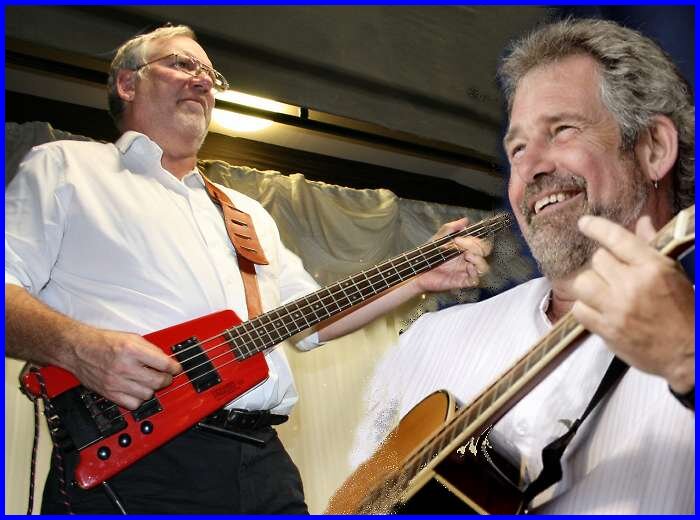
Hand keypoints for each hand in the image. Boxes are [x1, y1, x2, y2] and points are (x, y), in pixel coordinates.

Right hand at [68, 327, 181, 409]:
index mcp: (131, 349)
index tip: (176, 368)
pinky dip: (138, 399)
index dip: (174, 367)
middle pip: (158, 381)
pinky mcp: (109, 393)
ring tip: (149, 382)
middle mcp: (124, 366)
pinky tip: (136, 390)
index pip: (163, 363)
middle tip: (166, 376)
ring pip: (147, 394)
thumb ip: (150, 349)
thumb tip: (166, 361)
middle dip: (166, 379)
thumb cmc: (103, 342)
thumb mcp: (131, 338)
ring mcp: (116, 382)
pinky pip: (133, 404)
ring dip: (152, 389)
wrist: (78, 349)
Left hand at [415, 218, 492, 292]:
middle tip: (461, 246)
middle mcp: (467, 259)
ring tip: (468, 256)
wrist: (418, 269)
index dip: (474, 240)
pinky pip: (475, 280)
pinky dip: (475, 274)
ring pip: (484, 267)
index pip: (480, 243)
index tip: (458, 239)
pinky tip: (468, 268)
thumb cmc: (427, 254)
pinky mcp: (461, 281)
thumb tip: (465, 220)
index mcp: (464, 248)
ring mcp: (465, 271)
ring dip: (479, 260)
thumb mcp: (439, 238)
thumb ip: (451, 228)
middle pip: (484, 253)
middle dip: (477, 247)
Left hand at [571, 215, 693, 392]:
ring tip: (602, 291)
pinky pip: (579, 309)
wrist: (690, 353)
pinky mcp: (607, 330)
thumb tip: (641, 222)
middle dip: (604, 264)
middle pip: (597, 260)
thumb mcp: (674, 274)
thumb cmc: (685, 311)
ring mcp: (617, 309)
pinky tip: (597, 309)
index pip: (617, 238)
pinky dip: (584, 308)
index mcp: (653, 268)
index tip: (584, 223)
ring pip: (583, 282)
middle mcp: (632, 285)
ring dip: (590, 284)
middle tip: (613, 274)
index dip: (596, 227)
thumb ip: (652, 247)